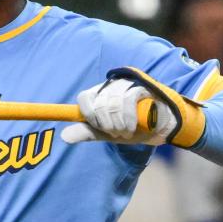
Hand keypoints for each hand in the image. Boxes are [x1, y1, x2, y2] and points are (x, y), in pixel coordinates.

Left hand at [61, 78, 176, 144]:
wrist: (158, 130)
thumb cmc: (131, 129)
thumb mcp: (105, 133)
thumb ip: (87, 133)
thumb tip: (64, 136)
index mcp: (99, 94)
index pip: (84, 97)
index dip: (89, 114)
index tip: (98, 127)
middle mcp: (111, 86)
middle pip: (99, 103)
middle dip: (106, 125)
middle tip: (116, 133)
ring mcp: (126, 85)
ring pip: (112, 103)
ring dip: (118, 124)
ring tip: (126, 132)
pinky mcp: (141, 87)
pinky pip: (128, 100)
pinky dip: (128, 119)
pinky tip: (132, 128)